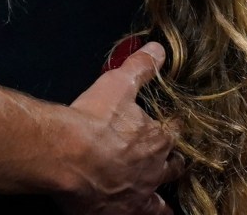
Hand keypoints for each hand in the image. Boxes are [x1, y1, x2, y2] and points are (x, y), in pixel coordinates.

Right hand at [57, 42, 182, 214]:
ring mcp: (142, 193)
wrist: (70, 157)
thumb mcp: (117, 84)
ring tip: (163, 196)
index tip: (173, 123)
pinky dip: (146, 212)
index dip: (173, 126)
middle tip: (169, 157)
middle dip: (171, 160)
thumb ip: (140, 67)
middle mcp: (156, 168)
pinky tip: (148, 211)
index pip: (176, 130)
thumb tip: (158, 49)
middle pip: (173, 165)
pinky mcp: (125, 212)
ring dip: (161, 192)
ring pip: (161, 196)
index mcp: (157, 137)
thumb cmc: (94, 119)